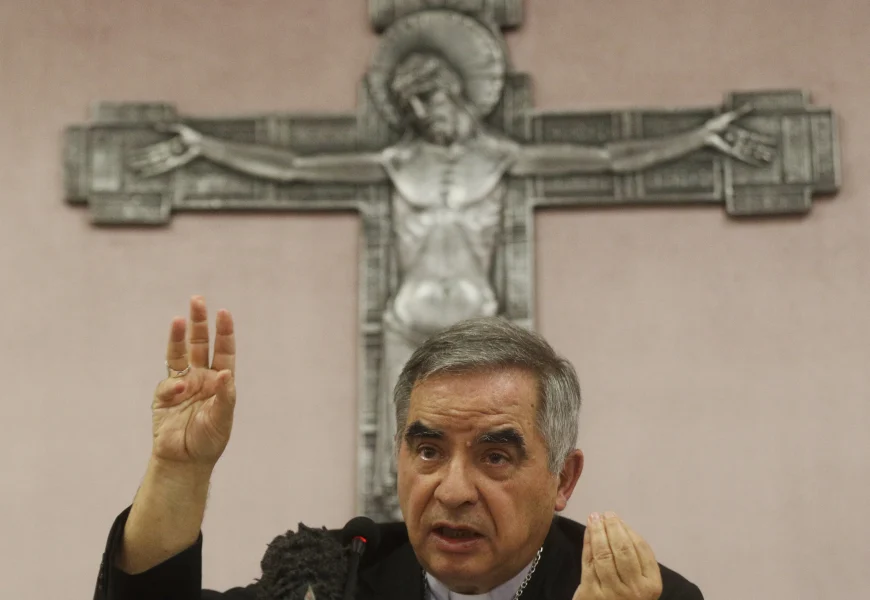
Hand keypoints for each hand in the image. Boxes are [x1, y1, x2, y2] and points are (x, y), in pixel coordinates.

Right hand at [128, 123, 203, 176]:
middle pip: (150, 158)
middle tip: (129, 163)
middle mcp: (167, 154)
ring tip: (133, 168)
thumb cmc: (193, 136)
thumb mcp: (178, 129)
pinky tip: (146, 173)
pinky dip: (153, 171)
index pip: (151, 150)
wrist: (200, 144)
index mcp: (167, 147)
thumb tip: (155, 126)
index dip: (142, 152)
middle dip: (139, 160)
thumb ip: (167, 128)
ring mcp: (169, 159)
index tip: (132, 153)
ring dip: (143, 166)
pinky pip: (161, 168)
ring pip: (153, 163)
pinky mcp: (173, 164)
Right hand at [151, 296, 235, 467]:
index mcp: (219, 381)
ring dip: (178, 337)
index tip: (224, 313)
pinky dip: (173, 385)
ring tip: (178, 319)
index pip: (223, 351)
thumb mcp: (223, 419)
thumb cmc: (209, 440)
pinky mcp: (163, 397)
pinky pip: (167, 384)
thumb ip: (225, 396)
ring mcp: (181, 385)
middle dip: (199, 323)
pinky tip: (180, 390)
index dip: (224, 332)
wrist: (185, 461)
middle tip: (197, 300)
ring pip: (179, 354)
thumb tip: (226, 373)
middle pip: (199, 344)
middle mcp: (201, 378)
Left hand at [573, 512, 662, 599]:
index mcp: (651, 585)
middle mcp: (635, 589)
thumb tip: (621, 526)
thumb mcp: (640, 583)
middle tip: (605, 514)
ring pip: (604, 554)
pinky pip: (589, 562)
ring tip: (594, 519)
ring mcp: (613, 592)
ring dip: (597, 532)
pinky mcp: (592, 594)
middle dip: (612, 527)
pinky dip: (587, 544)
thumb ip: (636, 559)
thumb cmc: (627, 598)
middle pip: (622, 549)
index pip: (641, 549)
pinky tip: (587, 533)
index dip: (627, 530)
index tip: (617, 518)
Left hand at [702, 105, 776, 165]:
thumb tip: (751, 105)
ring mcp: (737, 148)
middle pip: (755, 147)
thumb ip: (741, 112)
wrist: (707, 133)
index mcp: (741, 134)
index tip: (774, 141)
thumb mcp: (730, 117)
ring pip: (752, 153)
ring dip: (761, 156)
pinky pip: (744, 158)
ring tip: (770, 158)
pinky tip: (759, 164)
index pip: (756, 137)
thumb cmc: (716, 124)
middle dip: (764, 150)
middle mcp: (740, 142)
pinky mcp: (733, 154)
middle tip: (774, 154)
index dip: (765, 139)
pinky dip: (752, 161)